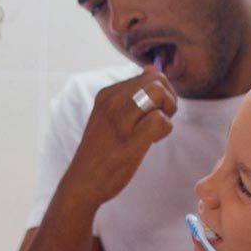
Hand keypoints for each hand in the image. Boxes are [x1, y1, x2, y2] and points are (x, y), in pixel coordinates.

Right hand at [62, 66, 176, 206]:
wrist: (82, 182)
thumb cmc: (100, 151)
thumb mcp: (110, 115)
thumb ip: (131, 93)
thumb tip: (152, 68)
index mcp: (107, 94)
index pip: (149, 76)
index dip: (160, 94)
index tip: (150, 113)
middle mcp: (111, 102)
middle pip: (158, 80)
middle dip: (168, 99)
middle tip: (160, 120)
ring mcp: (119, 120)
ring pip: (158, 93)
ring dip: (167, 112)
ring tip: (155, 130)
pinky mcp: (128, 141)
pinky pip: (160, 120)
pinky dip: (164, 130)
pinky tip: (152, 141)